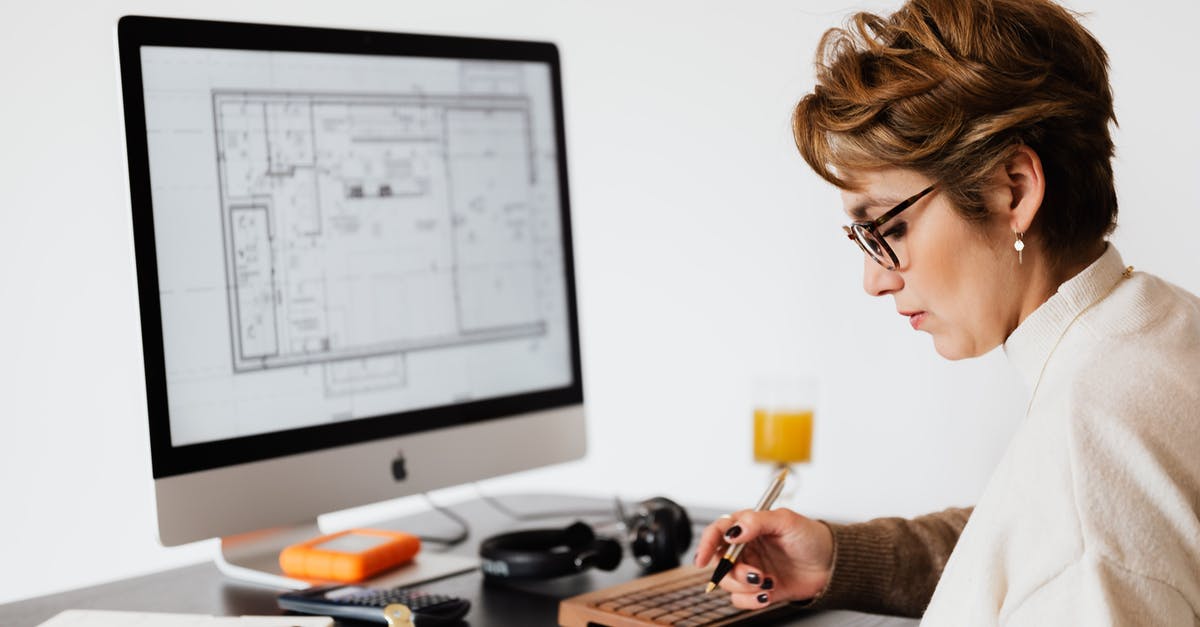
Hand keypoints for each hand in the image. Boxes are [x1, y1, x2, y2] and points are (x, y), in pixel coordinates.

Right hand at [693, 507, 833, 608]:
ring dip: (744, 586)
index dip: (705, 545)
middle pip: (718, 561)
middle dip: (732, 571)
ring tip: (766, 582)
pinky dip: (751, 600)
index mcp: (747, 527)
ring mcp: (750, 569)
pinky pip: (741, 599)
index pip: (717, 532)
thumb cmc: (811, 537)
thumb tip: (733, 530)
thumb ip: (756, 521)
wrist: (832, 565)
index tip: (702, 559)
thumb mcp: (785, 521)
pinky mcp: (758, 589)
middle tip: (754, 574)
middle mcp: (745, 548)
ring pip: (728, 583)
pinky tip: (768, 593)